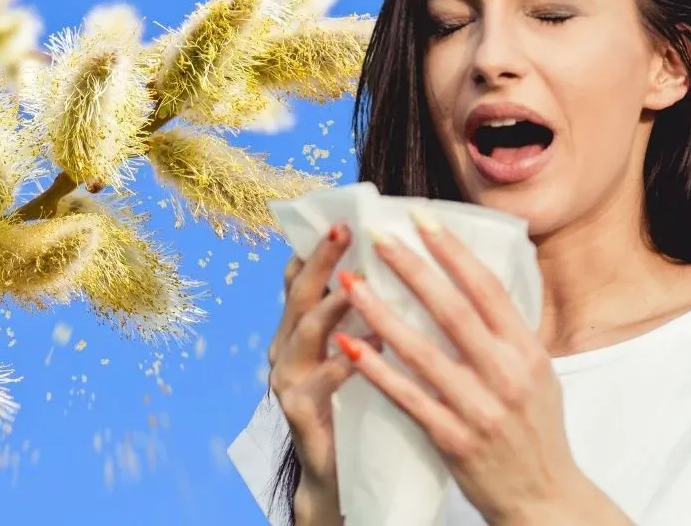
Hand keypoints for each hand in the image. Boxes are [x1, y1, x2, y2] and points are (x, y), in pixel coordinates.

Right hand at [267, 224, 379, 525]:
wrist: (345, 477)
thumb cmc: (360, 406)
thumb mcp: (358, 351)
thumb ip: (367, 313)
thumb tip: (402, 262)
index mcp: (303, 328)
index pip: (302, 276)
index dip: (318, 245)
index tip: (343, 214)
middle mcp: (287, 346)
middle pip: (299, 293)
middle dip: (321, 260)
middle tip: (343, 231)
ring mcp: (288, 378)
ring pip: (303, 332)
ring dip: (330, 305)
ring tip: (356, 284)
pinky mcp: (299, 411)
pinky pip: (320, 382)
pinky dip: (346, 362)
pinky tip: (372, 347)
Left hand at [332, 210, 630, 524]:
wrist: (544, 501)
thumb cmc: (535, 431)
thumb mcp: (538, 374)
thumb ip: (508, 331)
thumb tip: (477, 278)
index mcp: (528, 352)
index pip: (488, 288)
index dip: (452, 251)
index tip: (420, 218)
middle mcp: (507, 375)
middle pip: (452, 310)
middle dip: (411, 269)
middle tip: (375, 238)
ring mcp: (479, 408)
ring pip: (421, 350)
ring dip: (380, 313)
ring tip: (349, 283)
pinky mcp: (452, 439)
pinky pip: (406, 397)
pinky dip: (376, 370)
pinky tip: (349, 346)